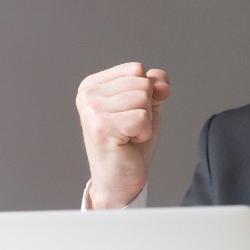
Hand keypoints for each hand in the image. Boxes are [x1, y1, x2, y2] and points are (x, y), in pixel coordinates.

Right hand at [76, 62, 170, 208]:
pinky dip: (143, 133)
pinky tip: (128, 143)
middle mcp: (88, 94)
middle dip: (146, 108)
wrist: (120, 180)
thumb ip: (155, 85)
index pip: (136, 69)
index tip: (128, 114)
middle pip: (141, 83)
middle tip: (129, 128)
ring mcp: (92, 109)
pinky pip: (142, 117)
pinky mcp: (102, 126)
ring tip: (128, 135)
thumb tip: (162, 84)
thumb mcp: (147, 106)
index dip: (145, 93)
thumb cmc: (130, 143)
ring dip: (145, 122)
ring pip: (143, 99)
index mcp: (93, 84)